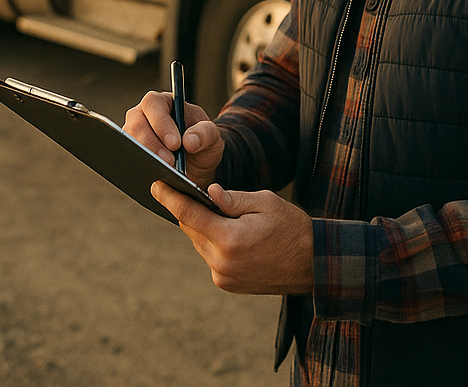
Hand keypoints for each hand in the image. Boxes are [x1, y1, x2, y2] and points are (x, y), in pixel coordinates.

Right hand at [123, 91, 223, 188]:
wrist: (196, 161)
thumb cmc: (201, 141)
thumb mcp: (211, 135)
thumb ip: (204, 133)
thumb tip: (189, 141)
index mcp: (163, 102)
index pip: (154, 104)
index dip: (161, 123)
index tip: (175, 144)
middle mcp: (143, 115)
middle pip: (137, 124)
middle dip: (152, 144)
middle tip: (169, 162)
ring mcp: (134, 133)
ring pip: (130, 142)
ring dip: (147, 157)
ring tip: (166, 170)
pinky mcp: (131, 151)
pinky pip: (129, 158)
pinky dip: (141, 167)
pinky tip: (155, 175)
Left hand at [151, 180, 312, 295]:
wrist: (311, 264)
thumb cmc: (291, 227)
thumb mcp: (265, 202)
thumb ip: (232, 198)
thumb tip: (207, 192)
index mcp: (230, 238)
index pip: (189, 214)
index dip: (169, 197)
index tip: (155, 184)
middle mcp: (221, 261)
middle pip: (191, 229)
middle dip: (189, 209)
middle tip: (188, 190)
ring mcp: (222, 276)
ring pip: (199, 243)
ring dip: (203, 227)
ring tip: (217, 213)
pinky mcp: (226, 284)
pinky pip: (210, 256)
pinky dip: (213, 242)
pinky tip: (229, 233)